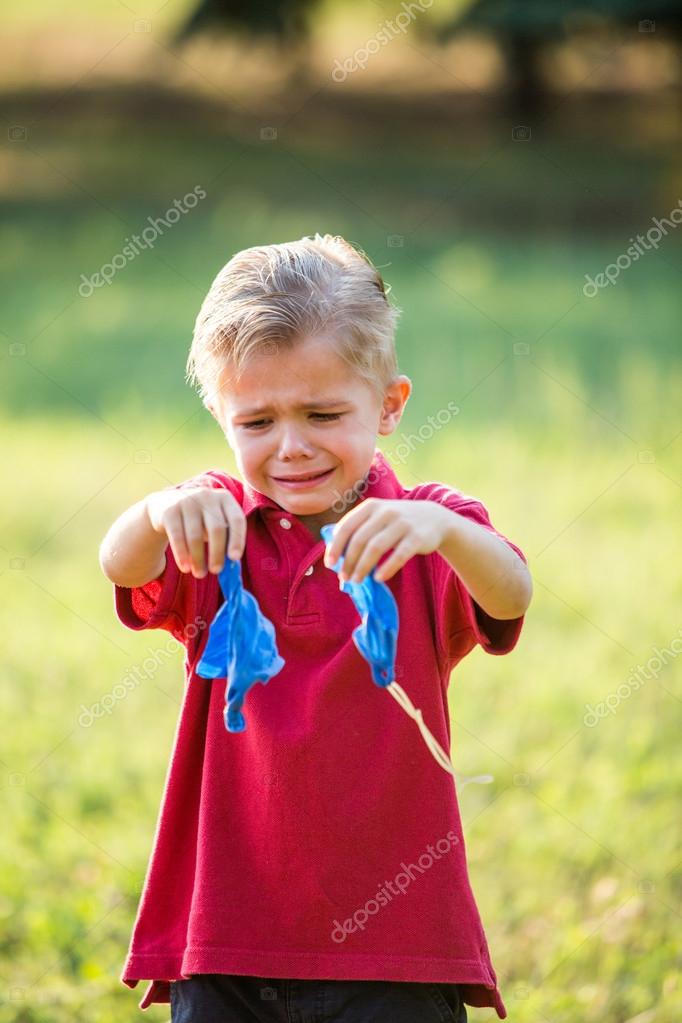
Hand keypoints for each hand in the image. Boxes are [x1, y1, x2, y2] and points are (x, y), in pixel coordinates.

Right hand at [145, 486, 245, 577]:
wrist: (167, 505)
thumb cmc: (200, 520)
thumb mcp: (215, 523)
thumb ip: (225, 539)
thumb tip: (231, 566)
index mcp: (225, 498)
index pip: (236, 519)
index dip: (237, 539)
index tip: (234, 558)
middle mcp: (207, 496)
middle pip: (216, 528)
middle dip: (217, 553)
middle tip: (216, 571)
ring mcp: (187, 501)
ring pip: (195, 536)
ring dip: (198, 559)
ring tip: (200, 574)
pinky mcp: (169, 511)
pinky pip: (177, 537)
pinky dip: (182, 555)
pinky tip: (185, 568)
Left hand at [323, 499, 449, 583]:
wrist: (435, 518)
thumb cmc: (397, 522)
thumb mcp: (378, 517)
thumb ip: (358, 530)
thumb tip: (335, 556)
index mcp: (371, 506)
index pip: (347, 526)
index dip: (336, 546)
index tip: (330, 564)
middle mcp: (386, 512)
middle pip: (360, 539)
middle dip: (349, 561)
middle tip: (344, 577)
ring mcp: (402, 523)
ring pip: (376, 548)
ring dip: (363, 567)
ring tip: (357, 580)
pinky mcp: (417, 537)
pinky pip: (399, 555)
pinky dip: (387, 568)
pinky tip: (378, 578)